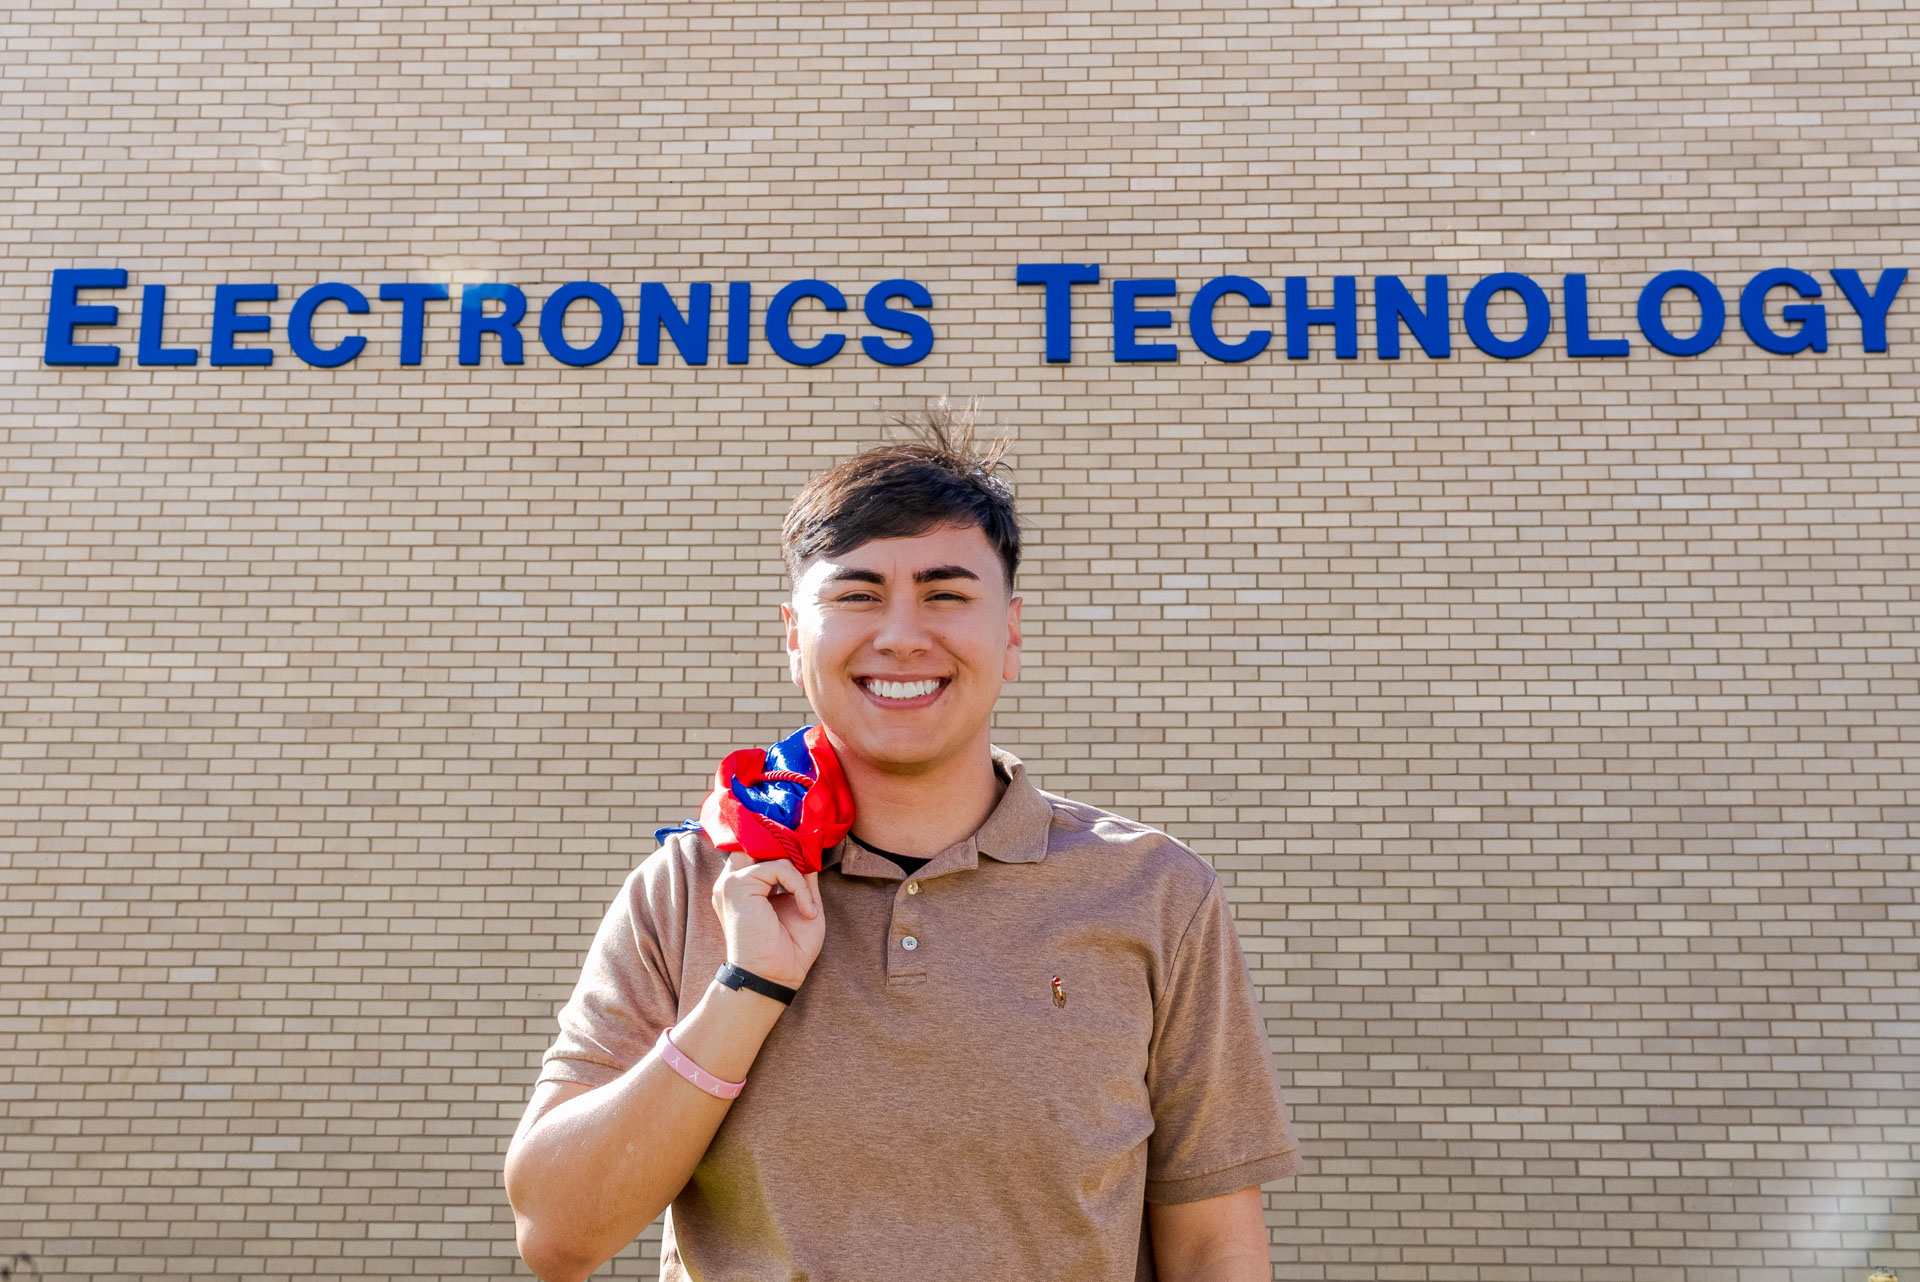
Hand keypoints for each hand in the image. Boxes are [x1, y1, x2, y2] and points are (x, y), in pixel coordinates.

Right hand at [709, 852, 825, 991]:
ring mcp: (731, 881)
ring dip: (798, 870)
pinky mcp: (736, 886)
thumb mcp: (804, 902)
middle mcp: (733, 880)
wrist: (776, 977)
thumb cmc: (790, 948)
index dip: (781, 841)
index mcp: (745, 885)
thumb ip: (803, 874)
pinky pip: (779, 867)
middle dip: (785, 843)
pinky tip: (805, 910)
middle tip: (807, 859)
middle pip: (756, 837)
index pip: (758, 846)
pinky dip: (799, 886)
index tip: (805, 845)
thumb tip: (809, 849)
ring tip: (807, 902)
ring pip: (770, 849)